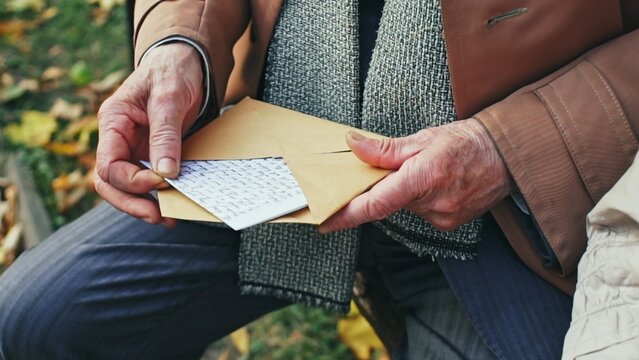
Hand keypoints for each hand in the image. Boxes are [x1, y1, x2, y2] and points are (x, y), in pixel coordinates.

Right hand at [95, 43, 202, 224]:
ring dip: (142, 205)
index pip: (108, 164)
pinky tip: (172, 206)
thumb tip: (165, 173)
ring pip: (124, 187)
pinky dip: (157, 196)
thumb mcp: (170, 97)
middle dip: (131, 203)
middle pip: (109, 183)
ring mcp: (133, 148)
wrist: (186, 62)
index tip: (163, 181)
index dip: (132, 180)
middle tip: (158, 216)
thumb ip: (165, 134)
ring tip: (166, 218)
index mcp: (113, 122)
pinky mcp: (151, 154)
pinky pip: (146, 181)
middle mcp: (118, 139)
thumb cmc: (172, 72)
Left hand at [319, 119, 512, 232]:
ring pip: (404, 207)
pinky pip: (420, 212)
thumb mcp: (423, 138)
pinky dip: (418, 199)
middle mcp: (433, 204)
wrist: (505, 156)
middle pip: (387, 203)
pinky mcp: (448, 224)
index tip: (324, 221)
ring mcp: (442, 218)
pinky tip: (434, 183)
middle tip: (390, 168)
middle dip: (381, 188)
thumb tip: (353, 146)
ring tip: (422, 171)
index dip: (346, 215)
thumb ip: (385, 149)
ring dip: (402, 192)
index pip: (375, 204)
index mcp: (423, 178)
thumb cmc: (466, 143)